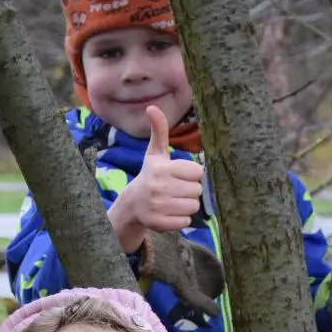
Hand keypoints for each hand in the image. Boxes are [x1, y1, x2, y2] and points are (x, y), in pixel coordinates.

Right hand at [108, 106, 204, 253]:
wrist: (132, 204)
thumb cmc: (151, 175)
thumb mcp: (155, 154)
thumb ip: (159, 131)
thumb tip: (152, 107)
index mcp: (161, 169)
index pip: (198, 172)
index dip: (191, 175)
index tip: (179, 175)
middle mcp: (158, 187)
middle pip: (197, 191)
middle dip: (190, 191)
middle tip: (176, 190)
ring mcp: (158, 207)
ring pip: (193, 207)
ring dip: (186, 205)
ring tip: (173, 201)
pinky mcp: (159, 224)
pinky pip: (186, 222)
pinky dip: (181, 219)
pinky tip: (169, 213)